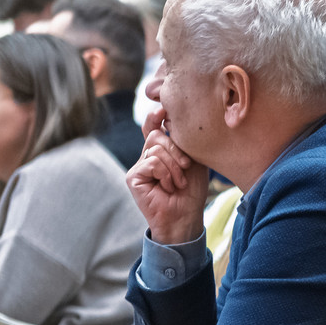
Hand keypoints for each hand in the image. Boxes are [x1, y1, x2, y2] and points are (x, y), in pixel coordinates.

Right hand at [127, 112, 209, 244]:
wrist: (186, 216)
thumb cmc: (192, 191)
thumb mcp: (192, 160)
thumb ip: (182, 141)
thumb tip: (170, 117)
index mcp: (160, 151)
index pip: (153, 127)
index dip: (156, 116)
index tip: (163, 108)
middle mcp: (147, 156)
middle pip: (157, 136)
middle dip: (176, 150)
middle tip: (186, 167)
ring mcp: (139, 166)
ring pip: (156, 149)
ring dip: (174, 167)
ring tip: (179, 183)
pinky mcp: (133, 177)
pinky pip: (152, 162)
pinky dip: (166, 174)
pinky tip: (168, 187)